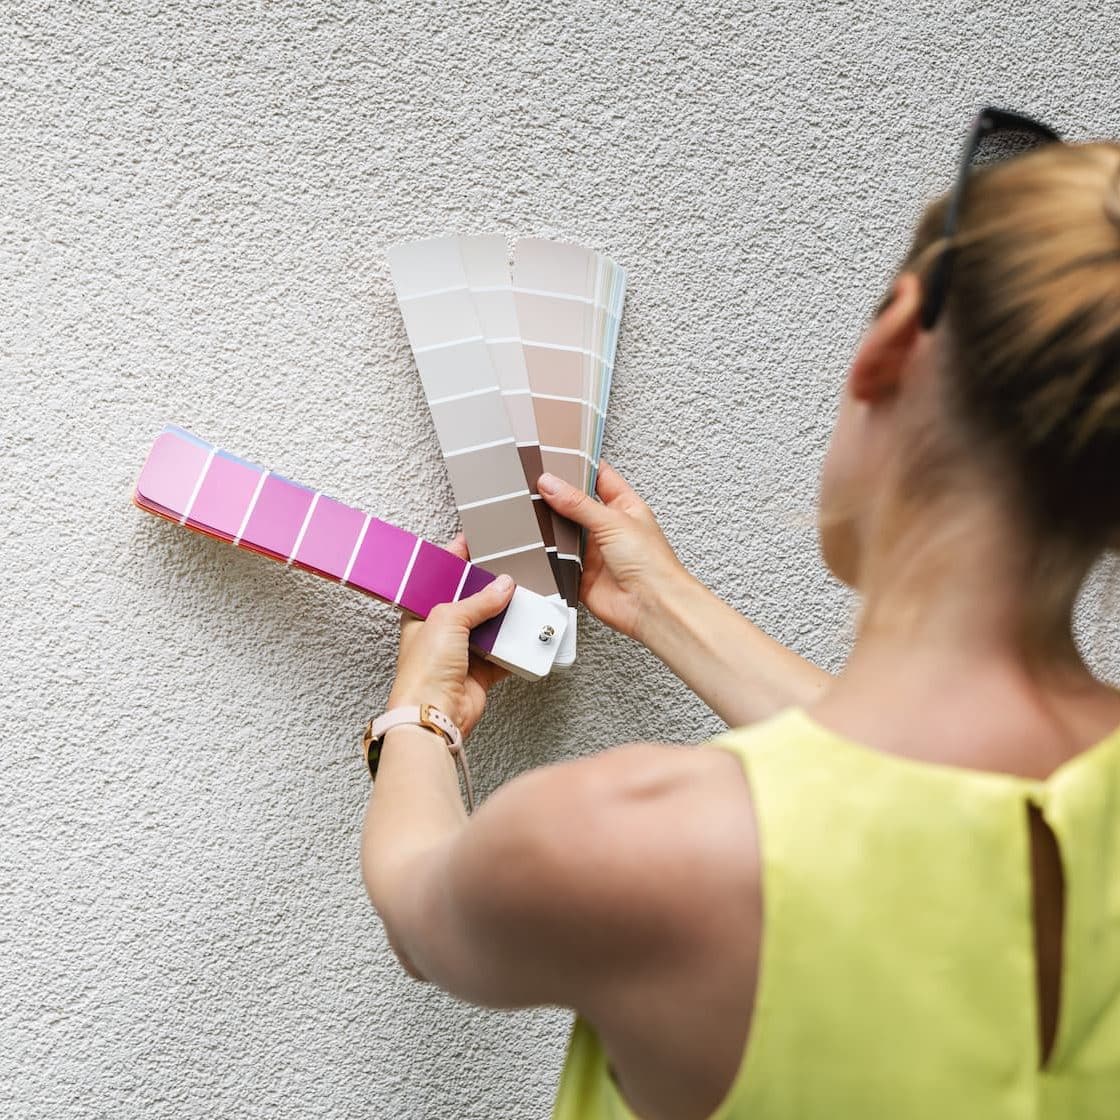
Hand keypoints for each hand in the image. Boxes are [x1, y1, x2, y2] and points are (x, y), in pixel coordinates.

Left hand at [388, 534, 514, 737]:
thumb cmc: (424, 670)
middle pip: (470, 600)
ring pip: (490, 625)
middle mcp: (441, 630)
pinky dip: (516, 645)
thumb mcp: (448, 619)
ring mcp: (461, 651)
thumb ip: (479, 601)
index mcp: (422, 612)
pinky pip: (504, 652)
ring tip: (525, 598)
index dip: (457, 559)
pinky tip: (527, 633)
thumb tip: (503, 586)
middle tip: (510, 570)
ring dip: (506, 617)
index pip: (441, 576)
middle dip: (490, 589)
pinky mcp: (480, 671)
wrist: (434, 713)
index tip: (475, 542)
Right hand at [536, 463, 687, 642]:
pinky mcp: (580, 574)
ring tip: (525, 509)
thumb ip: (578, 504)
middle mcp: (607, 527)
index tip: (555, 454)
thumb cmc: (652, 564)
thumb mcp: (613, 521)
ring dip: (549, 526)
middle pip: (575, 504)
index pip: (599, 477)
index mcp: (623, 506)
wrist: (652, 607)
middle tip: (531, 483)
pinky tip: (533, 544)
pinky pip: (557, 561)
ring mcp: (593, 551)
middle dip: (556, 496)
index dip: (580, 465)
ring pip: (563, 532)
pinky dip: (546, 555)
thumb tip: (551, 484)